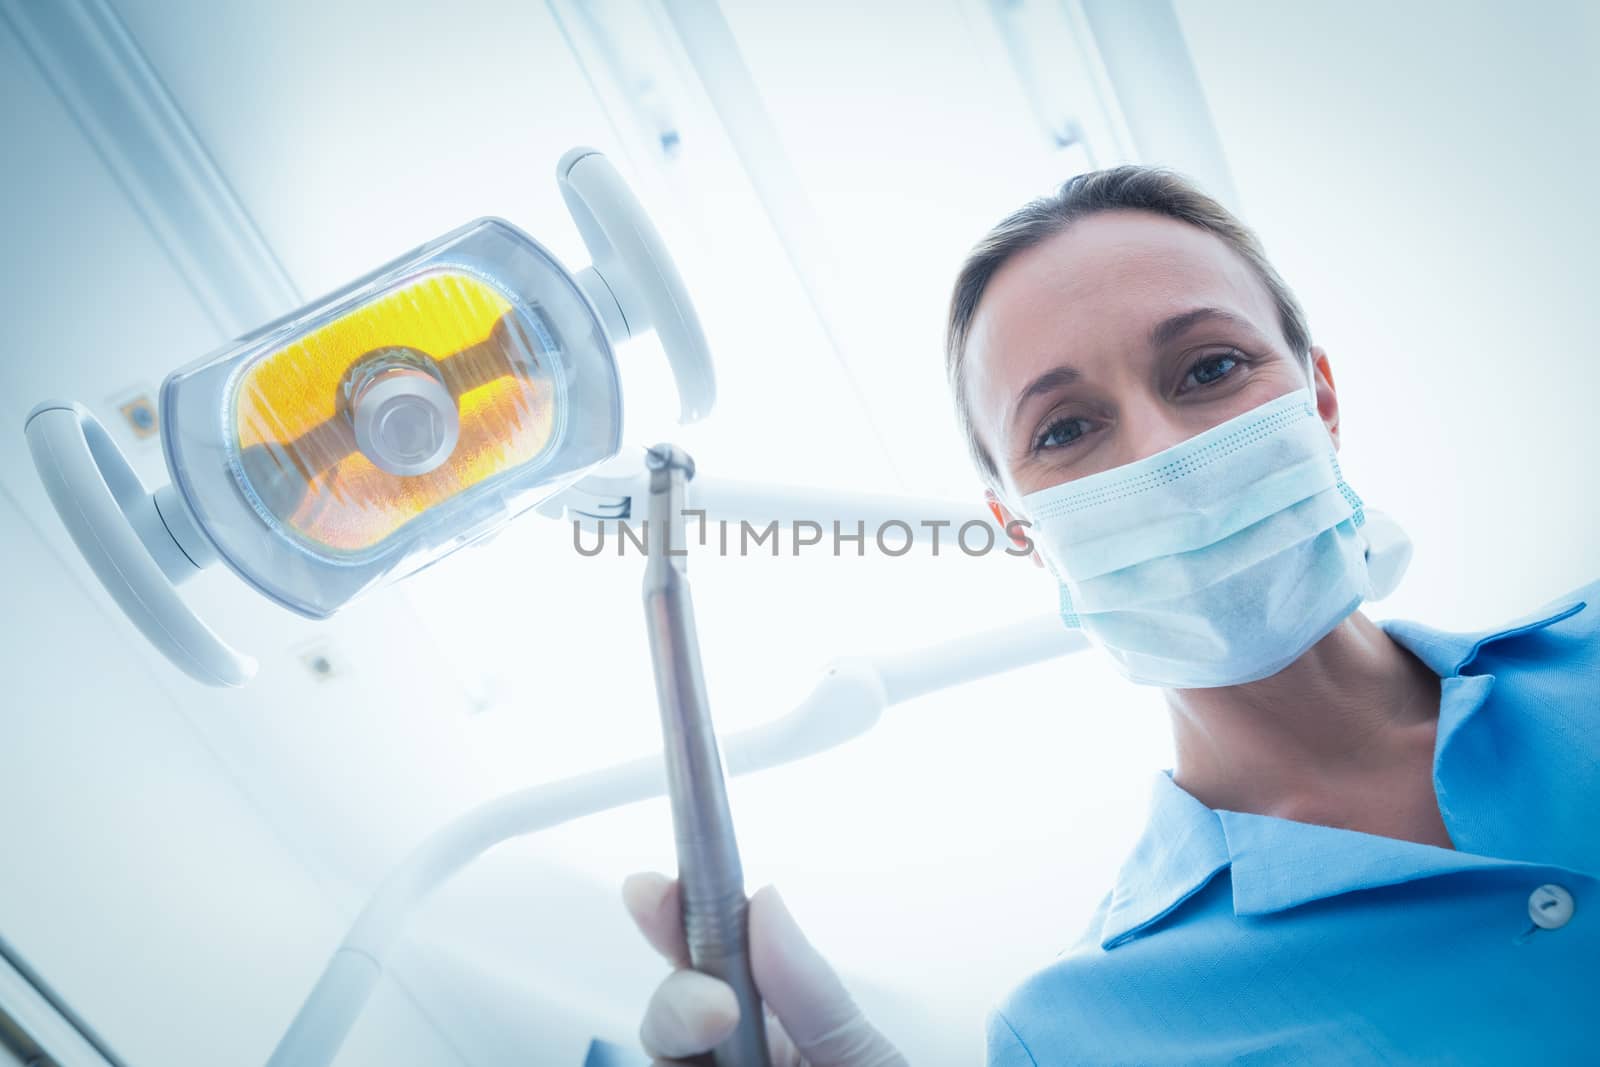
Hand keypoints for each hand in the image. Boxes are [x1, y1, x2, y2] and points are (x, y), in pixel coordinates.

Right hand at [622, 872, 907, 1066]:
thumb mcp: (862, 1054)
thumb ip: (814, 994)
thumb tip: (766, 904)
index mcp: (780, 1022)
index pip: (714, 954)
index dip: (677, 912)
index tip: (653, 890)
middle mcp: (735, 1054)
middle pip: (670, 1010)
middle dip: (678, 997)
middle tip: (714, 1010)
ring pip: (659, 1053)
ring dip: (677, 1041)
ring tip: (722, 1052)